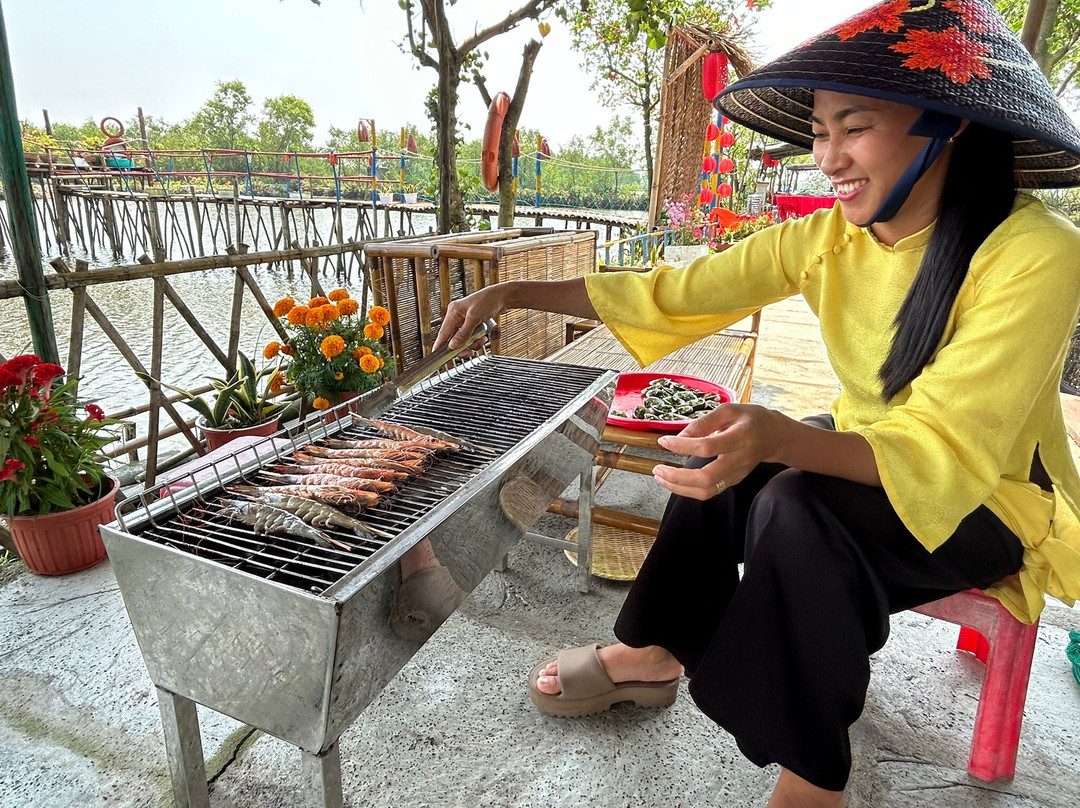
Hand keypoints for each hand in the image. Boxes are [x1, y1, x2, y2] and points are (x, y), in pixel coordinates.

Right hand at [433, 285, 509, 350]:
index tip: (439, 357)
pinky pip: (470, 337)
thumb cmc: (489, 301)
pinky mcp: (472, 323)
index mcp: (453, 312)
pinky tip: (483, 338)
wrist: (503, 296)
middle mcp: (457, 316)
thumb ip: (463, 333)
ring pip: (463, 340)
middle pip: (453, 339)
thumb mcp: (475, 318)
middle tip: (470, 351)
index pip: (443, 332)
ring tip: (480, 341)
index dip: (440, 345)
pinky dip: (476, 340)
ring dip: (472, 343)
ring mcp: (464, 320)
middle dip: (462, 346)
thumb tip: (453, 345)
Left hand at [652, 404, 785, 499]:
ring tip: (660, 476)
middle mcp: (739, 460)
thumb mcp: (729, 410)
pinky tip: (674, 480)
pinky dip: (688, 490)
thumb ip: (704, 422)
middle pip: (707, 478)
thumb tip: (679, 437)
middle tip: (658, 468)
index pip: (708, 447)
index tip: (663, 441)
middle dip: (677, 477)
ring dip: (679, 488)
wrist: (775, 436)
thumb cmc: (751, 419)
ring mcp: (737, 474)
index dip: (683, 446)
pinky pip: (709, 492)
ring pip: (707, 491)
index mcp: (740, 437)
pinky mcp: (733, 481)